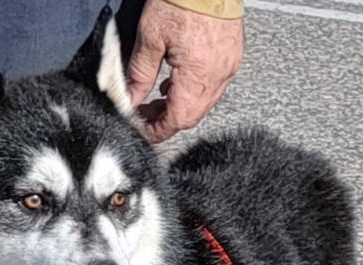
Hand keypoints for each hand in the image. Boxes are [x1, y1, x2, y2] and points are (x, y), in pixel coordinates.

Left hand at [127, 0, 243, 142]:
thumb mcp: (150, 37)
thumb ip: (139, 74)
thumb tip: (130, 98)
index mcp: (197, 75)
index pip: (177, 119)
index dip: (158, 130)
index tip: (143, 130)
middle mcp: (217, 76)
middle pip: (191, 115)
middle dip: (167, 119)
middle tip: (147, 114)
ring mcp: (228, 67)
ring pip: (203, 103)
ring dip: (180, 105)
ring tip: (160, 96)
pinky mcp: (232, 57)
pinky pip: (213, 86)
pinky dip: (194, 90)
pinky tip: (180, 80)